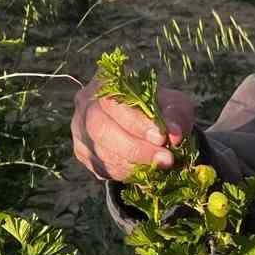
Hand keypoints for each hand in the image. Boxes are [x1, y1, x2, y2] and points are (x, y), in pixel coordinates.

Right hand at [71, 75, 195, 178]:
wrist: (146, 125)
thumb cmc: (159, 109)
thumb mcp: (174, 104)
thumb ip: (176, 116)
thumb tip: (174, 136)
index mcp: (105, 82)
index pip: (113, 102)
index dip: (136, 123)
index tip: (161, 138)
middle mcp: (86, 103)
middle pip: (100, 128)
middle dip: (135, 148)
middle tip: (164, 159)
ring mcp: (79, 128)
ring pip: (99, 151)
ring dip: (132, 164)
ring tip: (159, 166)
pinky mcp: (81, 151)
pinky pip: (100, 166)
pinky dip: (125, 172)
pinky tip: (143, 170)